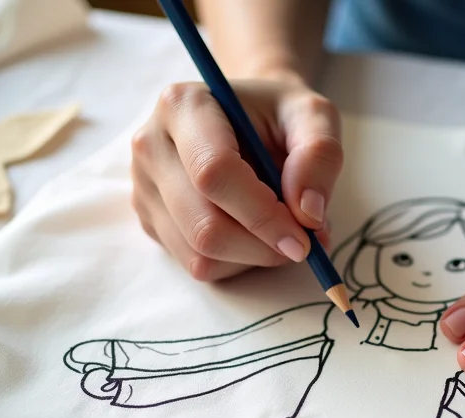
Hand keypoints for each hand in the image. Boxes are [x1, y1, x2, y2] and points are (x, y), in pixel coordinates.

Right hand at [130, 74, 342, 280]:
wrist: (247, 118)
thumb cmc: (278, 115)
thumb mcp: (313, 114)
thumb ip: (319, 154)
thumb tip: (309, 213)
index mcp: (183, 106)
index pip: (214, 173)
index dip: (263, 215)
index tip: (304, 237)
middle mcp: (152, 146)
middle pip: (203, 225)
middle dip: (262, 246)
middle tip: (302, 244)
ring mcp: (145, 187)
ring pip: (199, 254)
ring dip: (253, 258)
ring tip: (281, 231)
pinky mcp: (151, 220)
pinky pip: (196, 264)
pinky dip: (237, 263)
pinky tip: (254, 234)